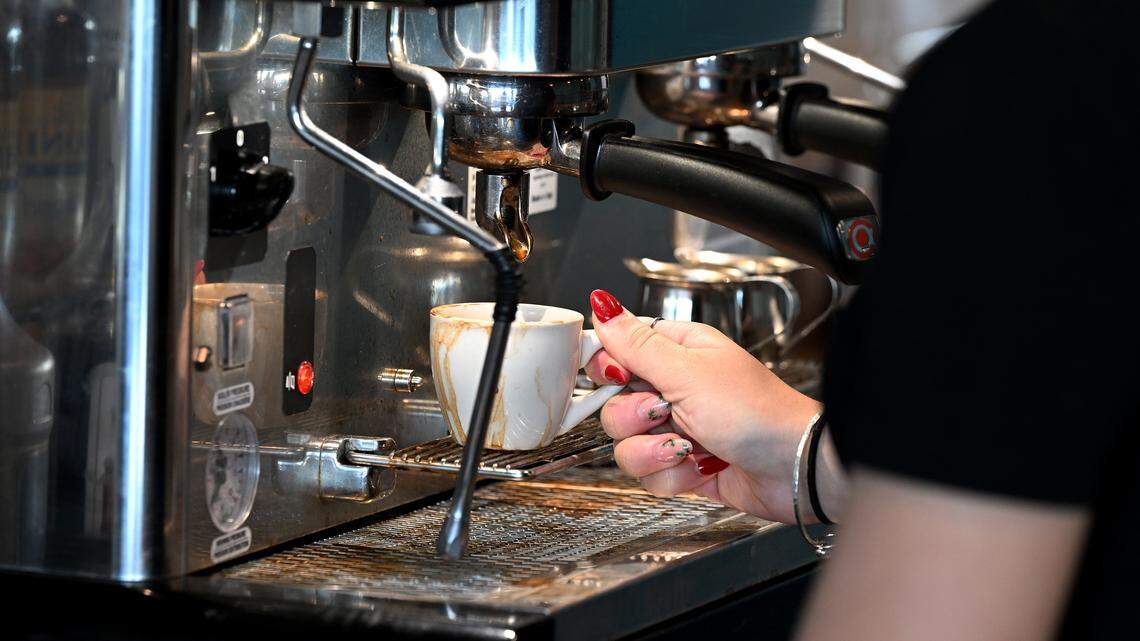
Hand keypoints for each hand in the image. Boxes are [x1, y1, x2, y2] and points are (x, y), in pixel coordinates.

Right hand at [584, 289, 845, 523]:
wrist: (794, 468)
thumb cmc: (756, 411)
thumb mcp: (687, 371)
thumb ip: (637, 343)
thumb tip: (603, 306)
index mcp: (677, 352)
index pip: (618, 350)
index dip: (608, 367)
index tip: (617, 377)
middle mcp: (674, 388)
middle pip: (614, 402)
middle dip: (634, 416)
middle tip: (664, 411)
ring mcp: (677, 428)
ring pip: (625, 443)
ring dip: (653, 450)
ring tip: (687, 445)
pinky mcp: (682, 464)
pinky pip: (648, 473)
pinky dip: (672, 475)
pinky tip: (700, 466)